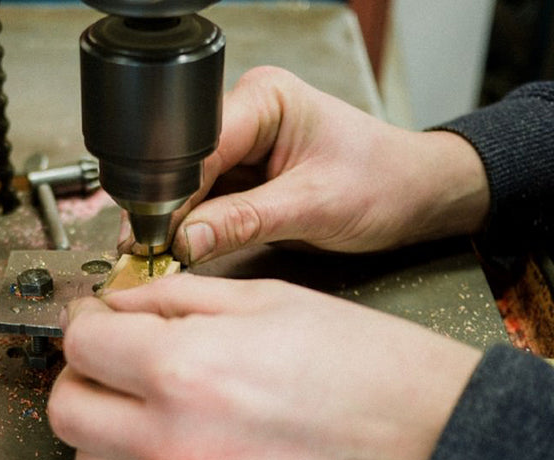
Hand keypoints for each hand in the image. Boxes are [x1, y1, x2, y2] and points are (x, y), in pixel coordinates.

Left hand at [48, 274, 481, 459]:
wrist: (427, 438)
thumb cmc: (364, 363)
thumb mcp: (264, 299)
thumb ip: (174, 299)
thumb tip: (120, 302)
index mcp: (185, 367)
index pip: (82, 344)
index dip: (85, 320)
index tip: (99, 316)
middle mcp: (174, 437)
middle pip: (64, 408)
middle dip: (78, 373)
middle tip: (107, 354)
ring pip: (88, 458)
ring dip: (98, 421)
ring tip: (136, 395)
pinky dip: (132, 459)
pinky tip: (166, 430)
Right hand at [117, 67, 489, 264]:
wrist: (414, 197)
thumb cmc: (383, 183)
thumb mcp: (313, 206)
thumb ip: (244, 222)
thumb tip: (185, 239)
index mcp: (265, 99)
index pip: (199, 146)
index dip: (173, 193)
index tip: (154, 234)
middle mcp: (246, 116)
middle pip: (184, 166)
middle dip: (169, 211)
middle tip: (153, 250)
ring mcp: (241, 147)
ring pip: (188, 188)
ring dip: (180, 223)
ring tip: (170, 252)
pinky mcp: (241, 176)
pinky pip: (204, 203)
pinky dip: (196, 228)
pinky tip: (189, 246)